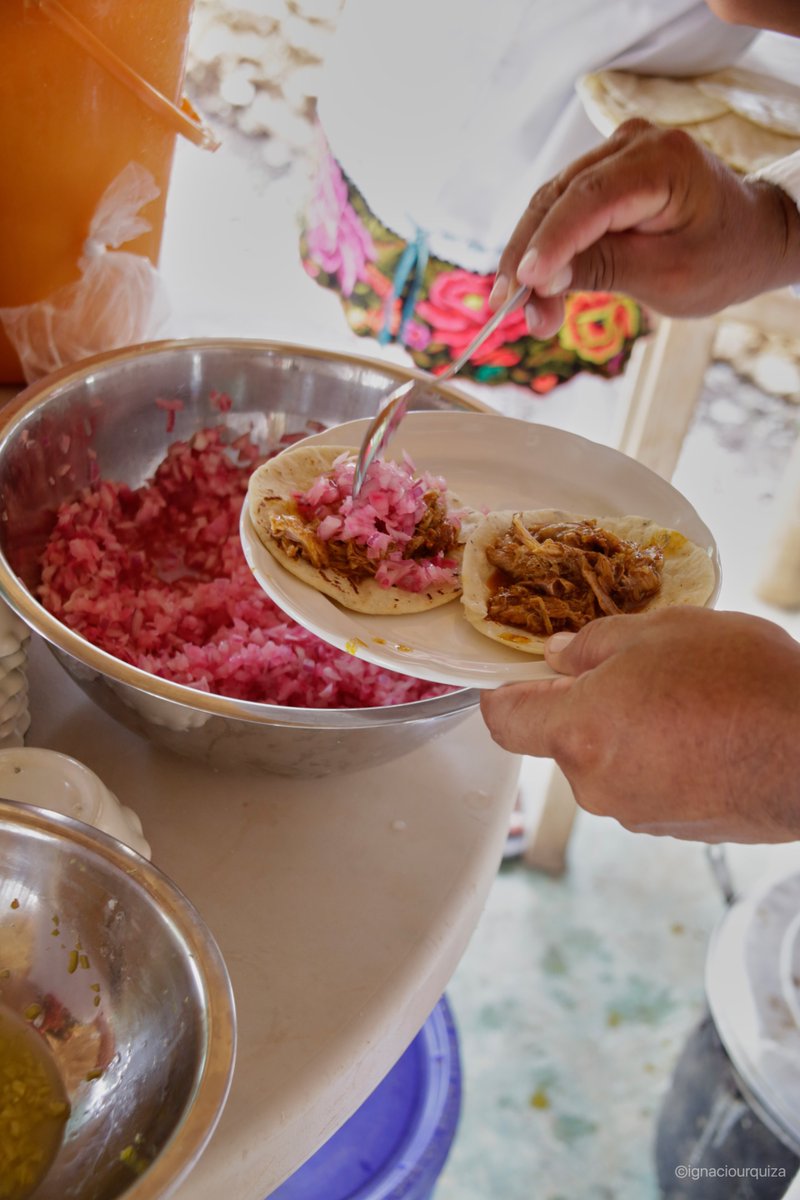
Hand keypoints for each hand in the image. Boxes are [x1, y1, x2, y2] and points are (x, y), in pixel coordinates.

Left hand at [480, 607, 799, 842]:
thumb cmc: (744, 683)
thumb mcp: (660, 631)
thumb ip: (593, 643)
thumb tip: (557, 656)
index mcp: (578, 732)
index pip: (503, 721)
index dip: (502, 693)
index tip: (517, 675)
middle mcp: (596, 785)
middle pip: (561, 740)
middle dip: (585, 704)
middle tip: (636, 669)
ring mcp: (636, 814)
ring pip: (607, 762)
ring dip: (628, 731)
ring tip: (686, 700)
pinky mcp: (674, 831)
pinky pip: (645, 785)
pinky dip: (660, 760)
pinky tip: (705, 733)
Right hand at [489, 119, 799, 338]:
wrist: (749, 239)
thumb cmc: (721, 257)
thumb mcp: (669, 276)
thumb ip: (606, 269)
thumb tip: (542, 277)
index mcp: (662, 160)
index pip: (589, 199)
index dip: (549, 242)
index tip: (522, 284)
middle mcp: (633, 143)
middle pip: (558, 200)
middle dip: (528, 260)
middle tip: (509, 312)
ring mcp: (614, 154)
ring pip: (550, 207)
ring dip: (529, 261)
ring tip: (527, 314)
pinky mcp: (602, 174)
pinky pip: (560, 211)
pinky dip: (544, 251)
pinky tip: (534, 290)